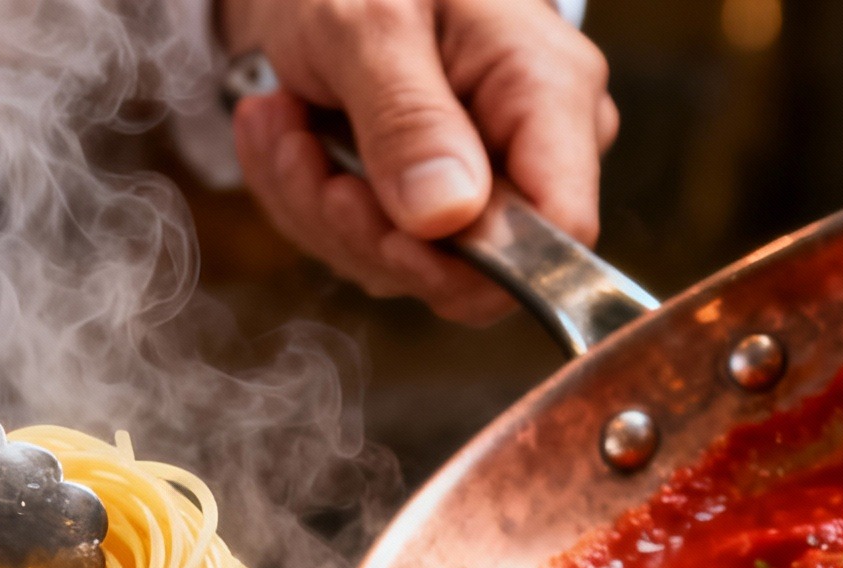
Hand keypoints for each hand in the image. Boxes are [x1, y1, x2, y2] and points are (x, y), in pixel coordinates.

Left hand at [222, 0, 616, 325]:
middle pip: (467, 269)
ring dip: (316, 204)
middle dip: (362, 226)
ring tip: (281, 117)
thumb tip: (447, 218)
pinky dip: (305, 196)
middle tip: (297, 149)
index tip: (388, 234)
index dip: (479, 263)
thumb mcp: (373, 21)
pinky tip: (284, 130)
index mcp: (550, 92)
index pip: (561, 231)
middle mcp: (526, 152)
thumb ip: (408, 116)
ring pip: (400, 267)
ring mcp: (475, 186)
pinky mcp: (421, 207)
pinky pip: (361, 246)